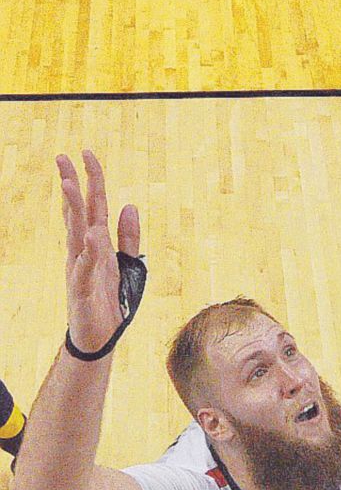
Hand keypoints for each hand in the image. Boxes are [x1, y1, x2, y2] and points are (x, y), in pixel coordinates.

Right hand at [58, 151, 139, 353]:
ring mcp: (81, 268)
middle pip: (79, 212)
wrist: (98, 336)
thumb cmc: (109, 300)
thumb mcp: (127, 264)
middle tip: (63, 157)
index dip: (91, 180)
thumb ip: (128, 236)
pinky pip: (87, 268)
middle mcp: (84, 251)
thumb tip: (129, 205)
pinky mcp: (83, 289)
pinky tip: (91, 237)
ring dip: (73, 209)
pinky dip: (90, 253)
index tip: (86, 153)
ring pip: (76, 233)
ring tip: (70, 184)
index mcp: (96, 244)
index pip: (93, 206)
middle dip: (72, 184)